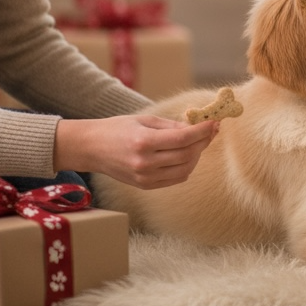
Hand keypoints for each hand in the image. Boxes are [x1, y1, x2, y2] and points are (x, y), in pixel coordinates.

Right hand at [54, 115, 217, 189]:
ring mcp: (145, 178)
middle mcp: (145, 163)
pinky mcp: (145, 186)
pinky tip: (188, 154)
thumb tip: (197, 127)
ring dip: (197, 155)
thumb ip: (171, 125)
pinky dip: (186, 167)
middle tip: (211, 130)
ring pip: (185, 169)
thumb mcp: (144, 120)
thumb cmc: (117, 128)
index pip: (183, 138)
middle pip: (187, 155)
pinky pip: (175, 179)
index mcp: (144, 142)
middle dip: (203, 142)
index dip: (202, 130)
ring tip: (200, 141)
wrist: (91, 148)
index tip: (214, 122)